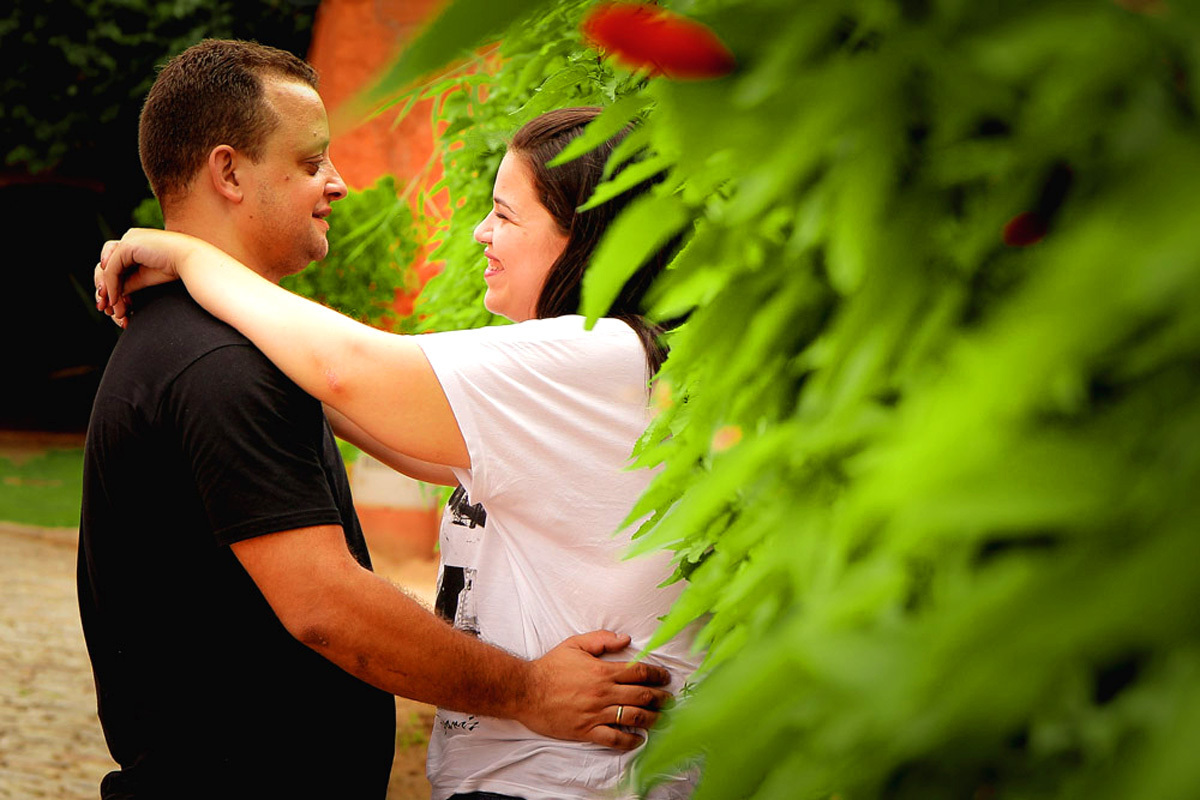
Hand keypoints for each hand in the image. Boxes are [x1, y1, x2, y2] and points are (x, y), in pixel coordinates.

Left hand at [94, 228, 196, 321]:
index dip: (113, 284)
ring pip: (106, 267)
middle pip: (107, 263)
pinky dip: (111, 286)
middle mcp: (131, 237)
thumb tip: (114, 294)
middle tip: (105, 308)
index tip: (116, 304)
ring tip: (110, 307)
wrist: (193, 262)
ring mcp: (128, 239)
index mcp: (138, 242)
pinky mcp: (127, 246)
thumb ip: (130, 282)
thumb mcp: (147, 277)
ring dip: (106, 288)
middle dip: (105, 286)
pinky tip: (115, 300)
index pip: (117, 263)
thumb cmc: (178, 270)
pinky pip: (112, 269)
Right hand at [517, 630, 672, 750]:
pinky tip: (639, 739)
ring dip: (653, 718)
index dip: (657, 674)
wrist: (525, 690)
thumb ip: (601, 639)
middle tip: (670, 699)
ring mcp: (596, 713)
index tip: (665, 677)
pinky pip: (614, 738)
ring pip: (633, 717)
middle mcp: (604, 693)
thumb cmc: (550, 667)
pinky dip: (630, 740)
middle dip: (661, 698)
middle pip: (642, 696)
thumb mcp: (574, 644)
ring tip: (662, 719)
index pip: (639, 672)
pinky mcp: (587, 730)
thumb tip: (625, 638)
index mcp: (603, 671)